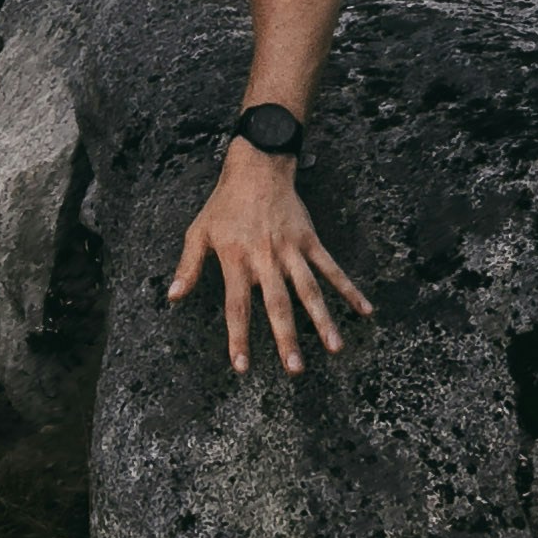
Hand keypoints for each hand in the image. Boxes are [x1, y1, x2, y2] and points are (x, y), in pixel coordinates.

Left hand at [168, 140, 371, 376]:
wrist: (257, 168)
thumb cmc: (224, 204)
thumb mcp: (199, 232)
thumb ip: (188, 266)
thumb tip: (172, 297)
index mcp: (236, 260)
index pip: (237, 306)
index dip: (239, 337)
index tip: (242, 366)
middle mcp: (265, 259)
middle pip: (278, 304)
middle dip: (286, 338)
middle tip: (295, 369)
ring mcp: (291, 250)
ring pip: (309, 290)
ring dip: (323, 320)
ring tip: (335, 348)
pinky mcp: (310, 241)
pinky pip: (332, 268)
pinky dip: (349, 289)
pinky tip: (365, 310)